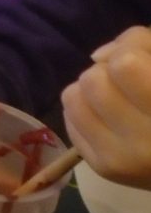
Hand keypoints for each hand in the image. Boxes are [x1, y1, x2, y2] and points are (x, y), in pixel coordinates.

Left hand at [63, 27, 150, 188]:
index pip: (124, 64)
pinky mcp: (104, 168)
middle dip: (106, 72)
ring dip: (89, 90)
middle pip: (93, 80)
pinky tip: (109, 117)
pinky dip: (84, 111)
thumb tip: (97, 56)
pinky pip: (70, 121)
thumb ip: (143, 44)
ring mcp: (123, 158)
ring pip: (72, 97)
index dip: (128, 51)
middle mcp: (148, 140)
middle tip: (127, 82)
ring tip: (115, 97)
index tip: (142, 60)